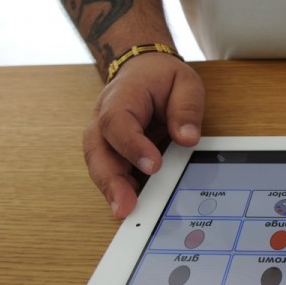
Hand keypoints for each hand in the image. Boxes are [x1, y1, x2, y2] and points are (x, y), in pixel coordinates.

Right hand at [83, 54, 204, 218]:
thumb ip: (187, 108)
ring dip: (112, 191)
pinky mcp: (112, 152)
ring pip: (100, 166)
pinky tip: (134, 206)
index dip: (132, 146)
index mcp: (121, 97)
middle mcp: (104, 119)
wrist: (144, 72)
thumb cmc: (162, 78)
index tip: (153, 166)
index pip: (117, 122)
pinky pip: (112, 172)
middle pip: (97, 151)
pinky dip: (120, 190)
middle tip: (126, 206)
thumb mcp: (185, 82)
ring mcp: (104, 138)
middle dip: (111, 181)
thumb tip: (187, 137)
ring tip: (127, 213)